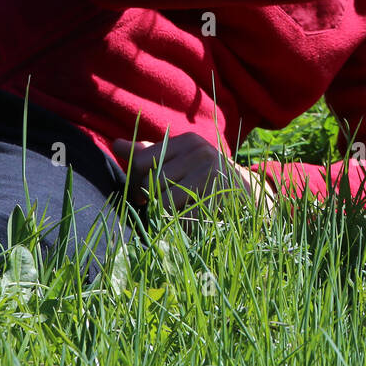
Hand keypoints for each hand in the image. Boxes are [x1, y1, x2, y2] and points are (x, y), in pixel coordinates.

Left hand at [111, 132, 275, 214]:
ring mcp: (211, 174)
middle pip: (151, 183)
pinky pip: (181, 218)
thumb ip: (148, 154)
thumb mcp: (179, 162)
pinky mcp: (218, 197)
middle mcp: (200, 151)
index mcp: (187, 141)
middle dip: (151, 200)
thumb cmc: (205, 178)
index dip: (135, 181)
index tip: (143, 195)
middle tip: (165, 206)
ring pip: (163, 203)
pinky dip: (182, 225)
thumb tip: (115, 143)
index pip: (141, 160)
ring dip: (166, 214)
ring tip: (181, 210)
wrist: (249, 196)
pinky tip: (193, 219)